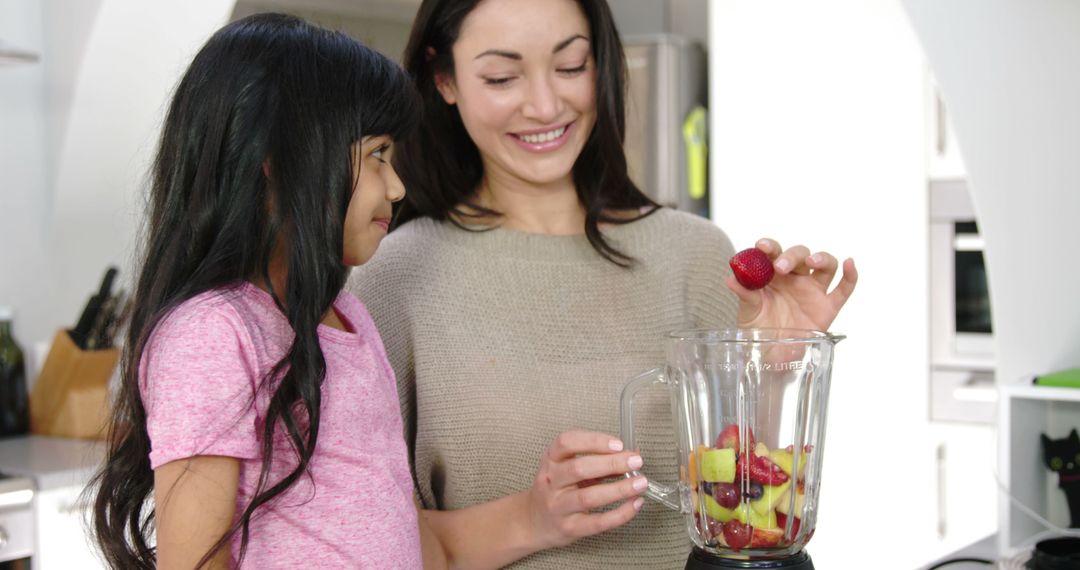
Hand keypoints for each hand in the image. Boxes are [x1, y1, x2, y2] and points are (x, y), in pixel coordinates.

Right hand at [525, 431, 647, 549]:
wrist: (533, 522)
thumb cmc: (556, 490)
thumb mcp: (566, 468)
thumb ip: (596, 459)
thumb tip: (632, 454)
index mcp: (551, 460)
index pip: (566, 443)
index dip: (594, 441)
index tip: (618, 444)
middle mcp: (551, 481)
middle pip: (579, 469)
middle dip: (611, 463)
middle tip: (636, 461)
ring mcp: (558, 506)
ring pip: (588, 497)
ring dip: (618, 489)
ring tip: (640, 483)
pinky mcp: (569, 528)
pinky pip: (597, 522)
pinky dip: (620, 514)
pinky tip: (635, 504)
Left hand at [727, 238, 857, 330]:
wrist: (770, 356)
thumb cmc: (758, 329)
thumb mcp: (748, 312)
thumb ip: (744, 294)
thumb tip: (730, 279)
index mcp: (774, 275)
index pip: (774, 253)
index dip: (770, 246)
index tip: (762, 246)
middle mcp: (795, 278)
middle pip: (800, 255)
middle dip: (791, 256)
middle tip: (780, 267)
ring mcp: (813, 291)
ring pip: (825, 265)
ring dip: (821, 258)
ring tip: (812, 262)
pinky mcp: (828, 306)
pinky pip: (844, 288)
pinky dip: (851, 275)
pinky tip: (850, 264)